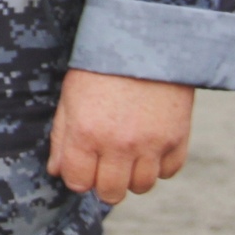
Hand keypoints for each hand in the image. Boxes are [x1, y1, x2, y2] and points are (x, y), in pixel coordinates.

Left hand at [49, 68, 193, 203]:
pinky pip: (169, 171)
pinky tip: (149, 145)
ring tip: (126, 154)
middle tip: (103, 166)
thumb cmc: (99, 67)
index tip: (80, 167)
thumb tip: (57, 171)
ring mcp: (151, 144)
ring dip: (132, 177)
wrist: (145, 41)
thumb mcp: (69, 97)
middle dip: (104, 184)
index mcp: (86, 132)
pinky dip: (159, 165)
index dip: (77, 177)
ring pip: (142, 187)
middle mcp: (119, 144)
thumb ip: (61, 137)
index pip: (78, 182)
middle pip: (112, 193)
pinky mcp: (178, 139)